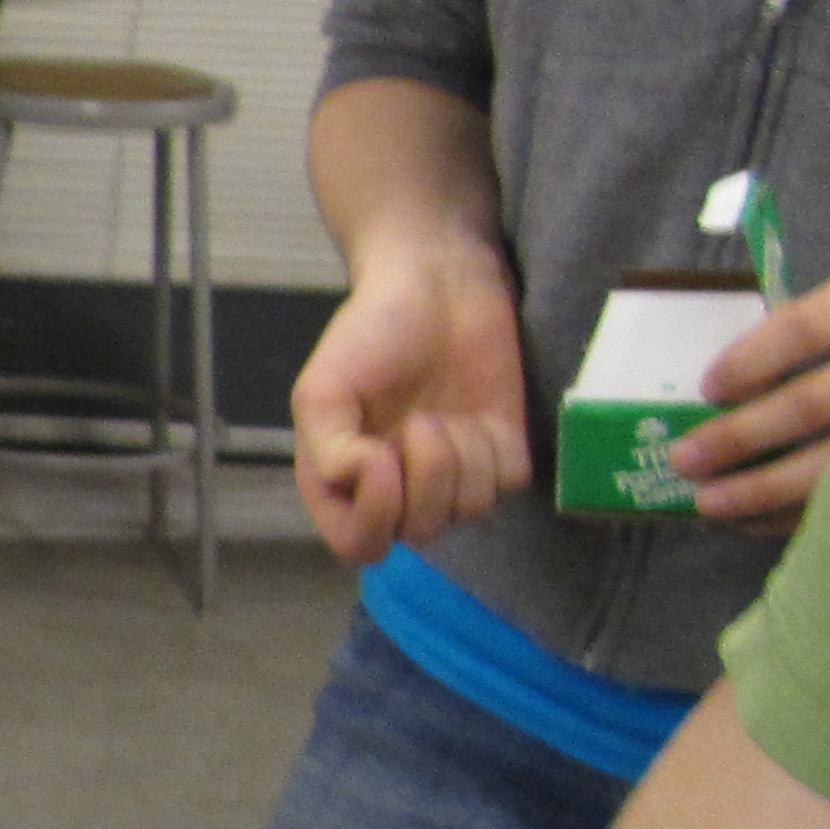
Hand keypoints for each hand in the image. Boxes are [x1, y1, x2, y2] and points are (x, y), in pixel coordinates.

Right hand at [287, 245, 531, 564]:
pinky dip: (494, 450)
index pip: (359, 543)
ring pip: (468, 512)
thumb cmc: (369, 335)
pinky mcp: (503, 453)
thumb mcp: (321, 391)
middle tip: (419, 419)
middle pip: (420, 532)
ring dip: (461, 459)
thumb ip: (328, 451)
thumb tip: (366, 481)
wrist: (436, 285)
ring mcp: (454, 475)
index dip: (375, 515)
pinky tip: (478, 415)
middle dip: (426, 476)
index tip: (380, 456)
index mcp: (344, 483)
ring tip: (446, 414)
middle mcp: (399, 490)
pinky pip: (508, 484)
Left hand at [673, 260, 829, 532]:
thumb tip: (730, 386)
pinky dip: (799, 514)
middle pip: (813, 404)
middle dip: (742, 437)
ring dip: (763, 489)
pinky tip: (754, 521)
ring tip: (709, 504)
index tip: (708, 389)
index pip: (807, 328)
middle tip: (684, 459)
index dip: (753, 360)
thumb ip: (810, 332)